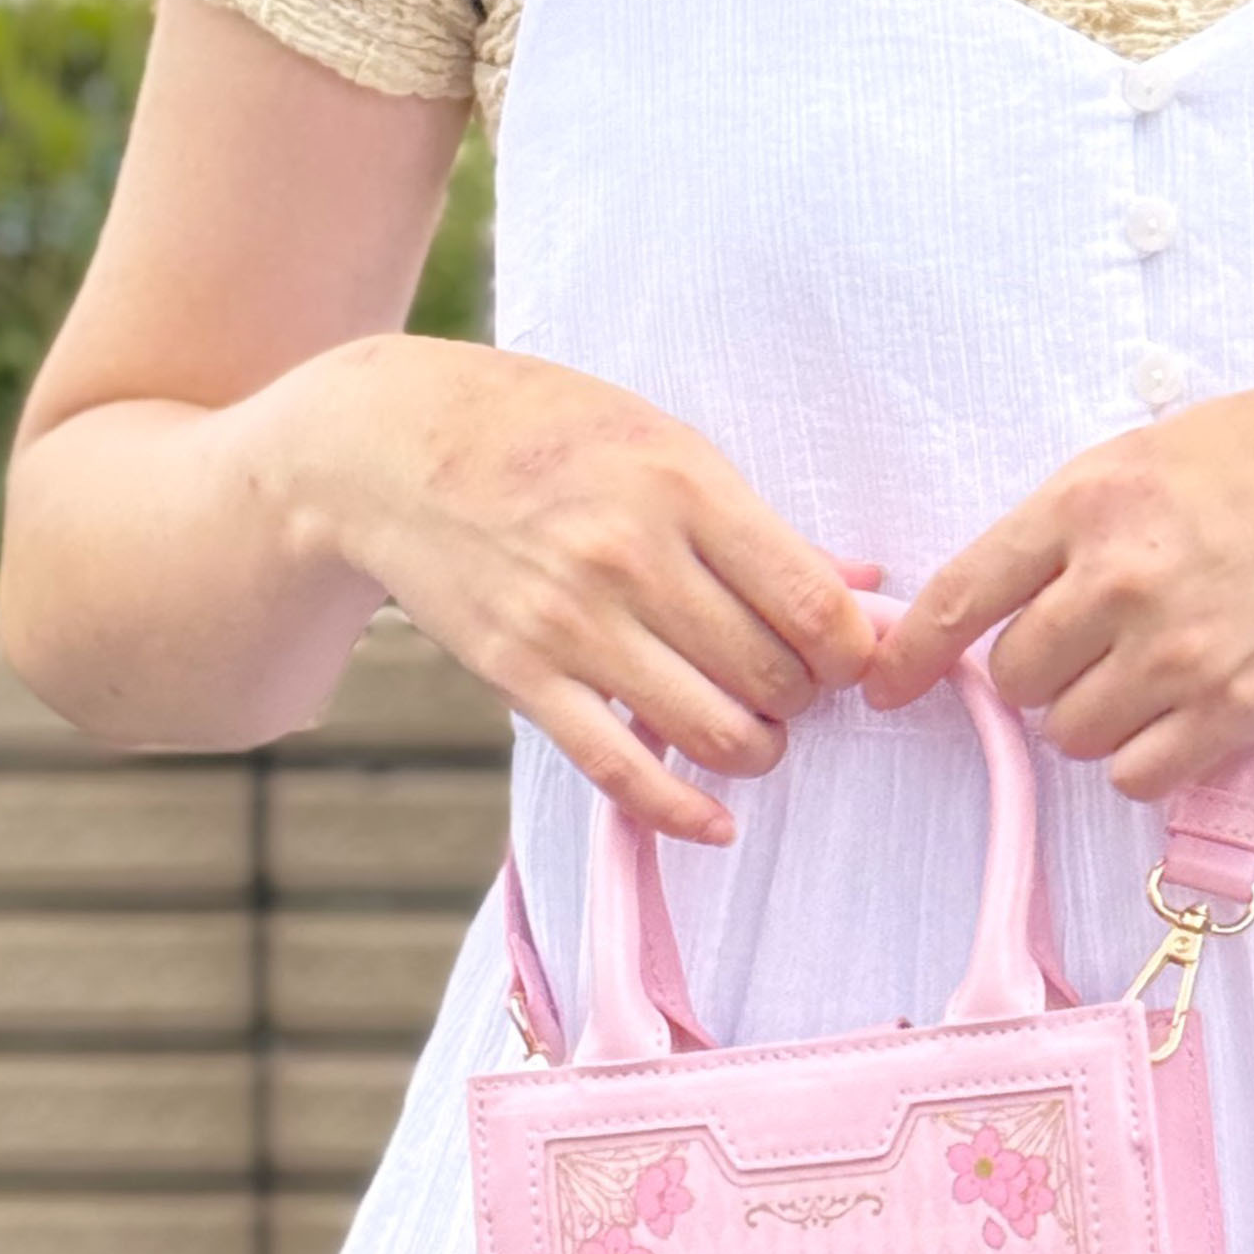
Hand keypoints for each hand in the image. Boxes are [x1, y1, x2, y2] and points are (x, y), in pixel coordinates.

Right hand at [284, 336, 874, 842]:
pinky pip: (621, 770)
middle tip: (794, 686)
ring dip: (757, 750)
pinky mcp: (520, 676)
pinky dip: (682, 812)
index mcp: (681, 486)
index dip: (851, 650)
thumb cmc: (548, 432)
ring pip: (714, 732)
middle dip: (804, 699)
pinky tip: (717, 822)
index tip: (846, 655)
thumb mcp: (663, 442)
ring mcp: (570, 623)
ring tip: (755, 730)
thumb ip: (759, 524)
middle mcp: (629, 558)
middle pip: (772, 676)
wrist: (391, 444)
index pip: (810, 602)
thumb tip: (861, 589)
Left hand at [865, 374, 1253, 797]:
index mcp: (1092, 500)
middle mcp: (1121, 579)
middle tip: (1098, 647)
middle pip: (1018, 679)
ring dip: (1096, 718)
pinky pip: (1136, 774)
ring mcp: (1179, 652)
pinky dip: (1145, 758)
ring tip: (1158, 670)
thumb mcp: (1163, 451)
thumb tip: (1004, 595)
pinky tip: (1187, 711)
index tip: (883, 686)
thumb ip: (1079, 520)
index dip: (910, 653)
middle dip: (1042, 675)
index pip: (962, 595)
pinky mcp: (1236, 710)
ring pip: (1072, 735)